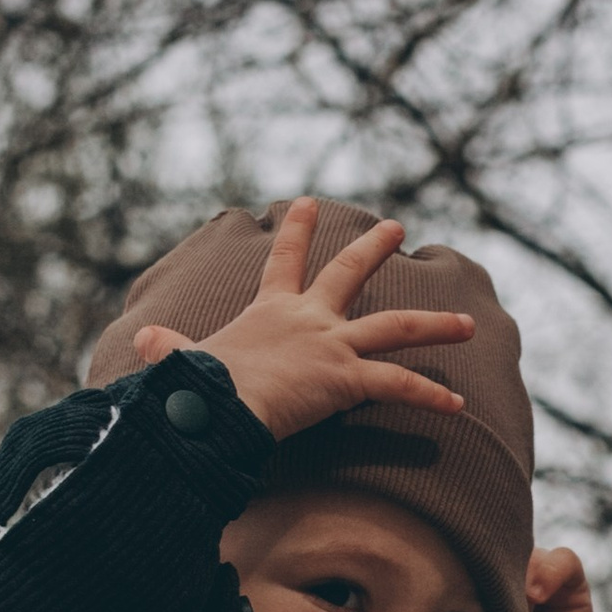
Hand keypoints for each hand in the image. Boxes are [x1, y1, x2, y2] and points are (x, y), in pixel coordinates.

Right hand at [135, 197, 474, 441]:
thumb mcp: (181, 363)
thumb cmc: (196, 389)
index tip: (306, 203)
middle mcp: (308, 319)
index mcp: (269, 312)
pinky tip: (458, 408)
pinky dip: (430, 398)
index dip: (294, 232)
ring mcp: (331, 345)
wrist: (212, 407)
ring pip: (397, 327)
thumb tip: (143, 345)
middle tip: (397, 228)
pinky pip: (398, 386)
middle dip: (374, 248)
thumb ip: (169, 351)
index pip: (283, 262)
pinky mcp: (346, 378)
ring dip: (436, 325)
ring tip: (468, 324)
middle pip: (349, 273)